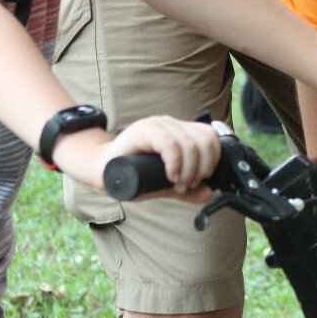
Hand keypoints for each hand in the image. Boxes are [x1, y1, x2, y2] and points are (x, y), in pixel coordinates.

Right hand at [89, 114, 221, 202]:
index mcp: (181, 131)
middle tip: (188, 184)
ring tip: (178, 184)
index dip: (213, 160)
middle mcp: (172, 124)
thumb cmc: (134, 176)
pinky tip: (170, 176)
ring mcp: (158, 124)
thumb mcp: (167, 184)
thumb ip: (189, 189)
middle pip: (205, 140)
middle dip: (202, 168)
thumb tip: (210, 193)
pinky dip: (176, 164)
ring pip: (190, 143)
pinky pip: (171, 144)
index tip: (202, 180)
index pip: (211, 137)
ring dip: (189, 169)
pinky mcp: (144, 129)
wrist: (103, 173)